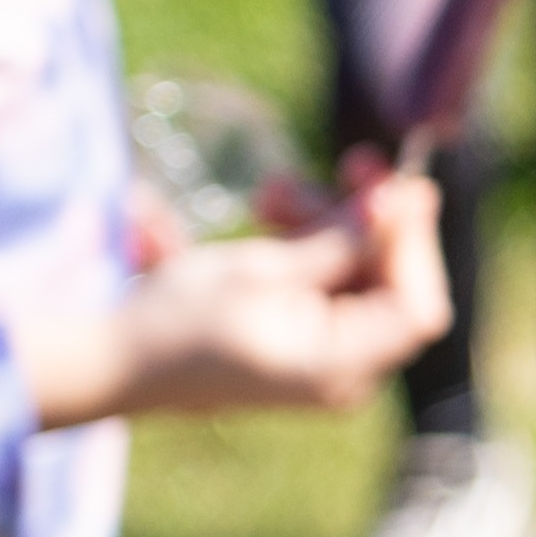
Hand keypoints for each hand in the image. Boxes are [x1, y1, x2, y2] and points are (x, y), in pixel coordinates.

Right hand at [19, 151, 441, 426]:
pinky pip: (330, 283)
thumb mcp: (259, 270)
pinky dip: (310, 244)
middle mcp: (346, 372)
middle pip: (393, 284)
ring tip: (271, 193)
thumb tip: (403, 201)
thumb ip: (338, 240)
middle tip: (349, 164)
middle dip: (369, 221)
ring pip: (360, 274)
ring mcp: (327, 357)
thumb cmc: (175, 321)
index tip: (396, 185)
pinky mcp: (305, 338)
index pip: (416, 307)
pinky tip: (269, 211)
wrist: (119, 361)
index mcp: (338, 368)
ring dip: (328, 222)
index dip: (413, 242)